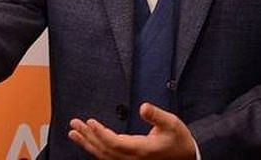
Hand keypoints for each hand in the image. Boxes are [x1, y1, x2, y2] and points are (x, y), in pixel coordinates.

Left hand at [68, 103, 195, 159]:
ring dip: (87, 144)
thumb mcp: (172, 123)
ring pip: (103, 156)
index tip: (89, 121)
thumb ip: (156, 115)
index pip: (113, 143)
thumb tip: (143, 106)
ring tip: (74, 133)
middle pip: (103, 150)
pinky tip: (89, 143)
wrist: (186, 157)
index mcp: (141, 149)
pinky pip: (107, 158)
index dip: (99, 133)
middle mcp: (132, 159)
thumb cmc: (179, 140)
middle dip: (87, 136)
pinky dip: (95, 150)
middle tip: (74, 124)